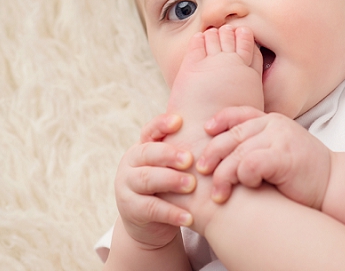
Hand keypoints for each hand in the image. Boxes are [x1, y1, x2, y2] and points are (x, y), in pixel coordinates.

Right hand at [114, 114, 196, 249]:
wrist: (149, 223)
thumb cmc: (168, 186)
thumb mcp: (171, 167)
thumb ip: (185, 149)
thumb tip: (217, 129)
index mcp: (142, 147)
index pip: (149, 130)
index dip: (162, 124)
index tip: (180, 121)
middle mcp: (131, 164)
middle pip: (147, 153)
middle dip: (169, 154)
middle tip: (190, 159)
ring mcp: (127, 187)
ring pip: (147, 179)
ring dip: (171, 181)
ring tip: (192, 185)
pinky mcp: (131, 210)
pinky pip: (151, 209)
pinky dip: (172, 213)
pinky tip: (189, 217)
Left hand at [195, 107, 332, 208]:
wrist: (334, 185)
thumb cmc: (302, 173)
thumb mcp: (277, 150)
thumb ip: (257, 144)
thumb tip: (222, 154)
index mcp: (272, 120)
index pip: (238, 114)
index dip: (218, 122)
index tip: (204, 133)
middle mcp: (275, 124)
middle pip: (232, 135)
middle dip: (211, 154)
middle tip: (199, 172)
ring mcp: (280, 138)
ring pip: (237, 152)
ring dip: (223, 175)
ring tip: (218, 194)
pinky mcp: (284, 157)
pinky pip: (250, 164)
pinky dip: (243, 177)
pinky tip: (247, 187)